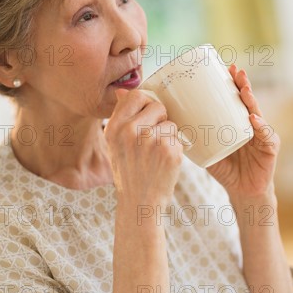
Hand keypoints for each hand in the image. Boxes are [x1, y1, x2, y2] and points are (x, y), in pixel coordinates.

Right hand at [104, 88, 183, 208]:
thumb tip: (123, 91)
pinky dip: (175, 149)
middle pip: (157, 107)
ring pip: (170, 123)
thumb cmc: (129, 170)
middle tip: (153, 139)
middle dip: (160, 119)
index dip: (145, 103)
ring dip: (168, 136)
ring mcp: (151, 141)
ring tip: (156, 154)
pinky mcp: (169, 151)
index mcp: (114, 128)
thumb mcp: (115, 143)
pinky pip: (178, 137)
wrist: (139, 201)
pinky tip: (164, 162)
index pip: (135, 96)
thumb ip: (121, 117)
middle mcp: (130, 132)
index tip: (148, 115)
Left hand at [206, 64, 279, 201]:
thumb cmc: (224, 167)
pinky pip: (266, 136)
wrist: (241, 191)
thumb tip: (169, 124)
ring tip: (243, 90)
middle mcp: (250, 124)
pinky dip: (260, 128)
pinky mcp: (269, 149)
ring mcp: (261, 135)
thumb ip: (193, 137)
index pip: (234, 99)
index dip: (231, 83)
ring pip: (257, 113)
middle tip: (235, 71)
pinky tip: (253, 120)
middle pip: (247, 100)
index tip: (224, 68)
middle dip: (242, 84)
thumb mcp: (206, 149)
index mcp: (236, 122)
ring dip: (251, 100)